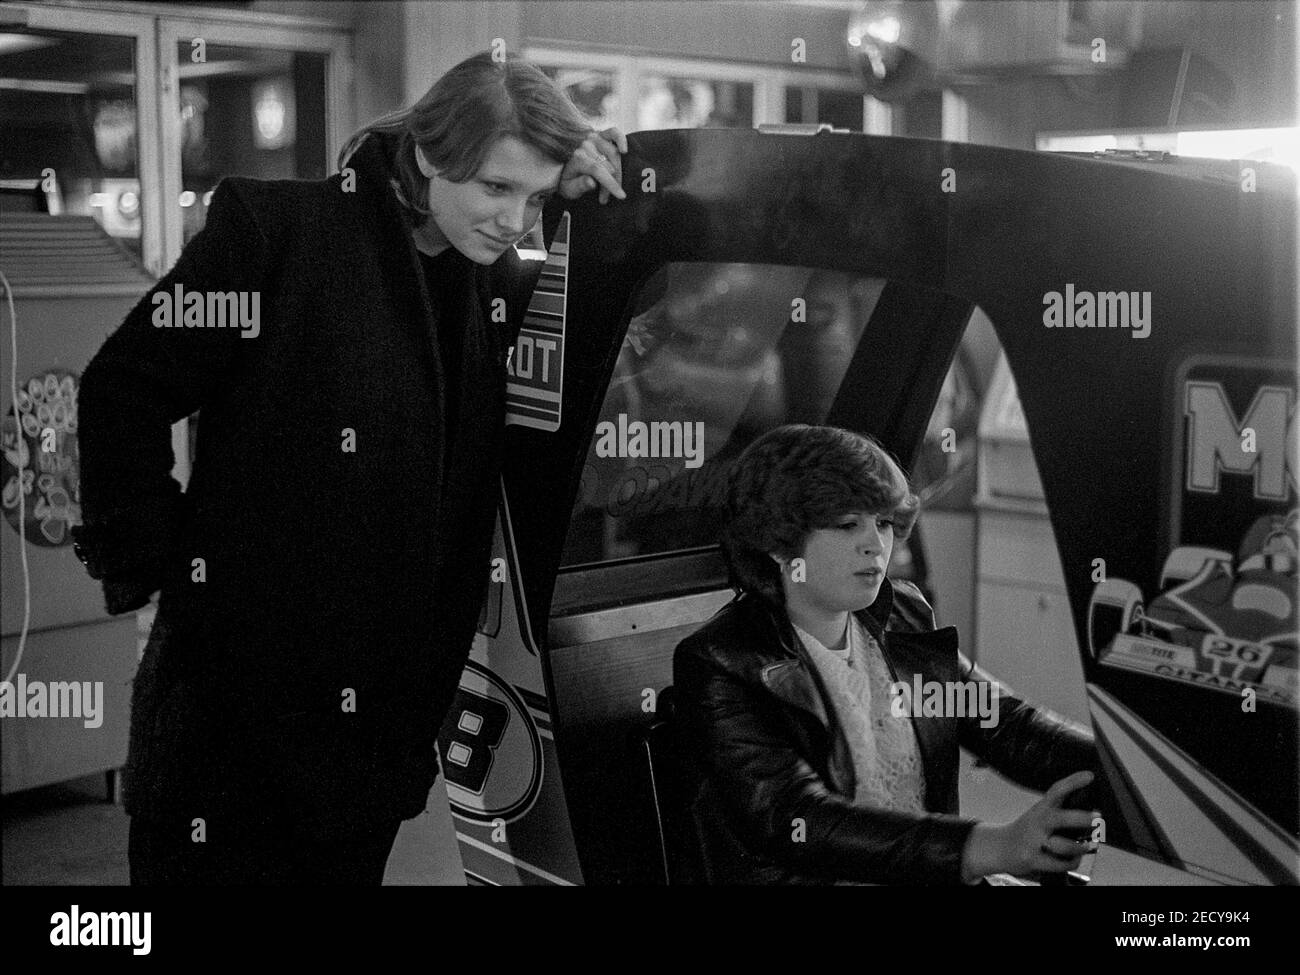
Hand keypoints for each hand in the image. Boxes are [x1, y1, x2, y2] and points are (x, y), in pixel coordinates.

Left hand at [559, 126, 627, 203]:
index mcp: (577, 158)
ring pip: (614, 154)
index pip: (597, 170)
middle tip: (606, 197)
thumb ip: (580, 185)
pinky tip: (624, 150)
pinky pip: (614, 133)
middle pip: (608, 165)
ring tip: (611, 187)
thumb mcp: (569, 189)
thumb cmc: (568, 181)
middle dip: (611, 183)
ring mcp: (593, 138)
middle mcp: (585, 145)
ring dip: (617, 172)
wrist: (562, 169)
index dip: (610, 183)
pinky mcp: (600, 134)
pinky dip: (621, 140)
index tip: (621, 195)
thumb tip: (592, 182)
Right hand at [961, 770, 1098, 880]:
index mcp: (1040, 809)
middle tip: (1097, 818)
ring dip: (1080, 847)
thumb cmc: (1026, 832)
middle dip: (1080, 818)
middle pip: (1058, 818)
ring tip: (1088, 845)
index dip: (1072, 782)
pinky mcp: (1032, 860)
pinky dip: (1071, 862)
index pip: (1056, 791)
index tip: (1089, 776)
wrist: (998, 848)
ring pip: (1063, 846)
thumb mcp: (1038, 816)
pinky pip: (1059, 864)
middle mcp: (1036, 824)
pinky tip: (1073, 859)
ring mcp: (1033, 842)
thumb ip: (1059, 814)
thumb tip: (1091, 816)